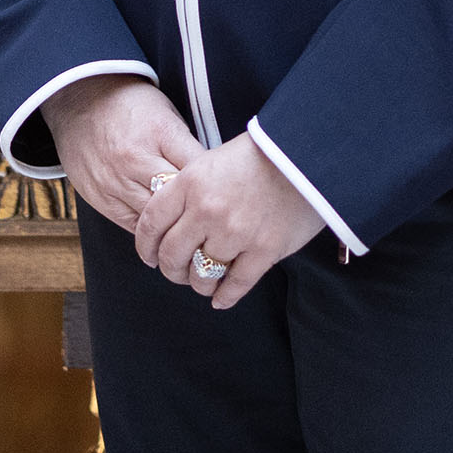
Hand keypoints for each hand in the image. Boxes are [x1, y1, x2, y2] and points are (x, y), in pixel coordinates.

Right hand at [45, 75, 202, 232]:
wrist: (79, 101)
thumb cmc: (132, 106)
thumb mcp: (167, 114)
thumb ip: (186, 146)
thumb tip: (213, 178)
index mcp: (160, 132)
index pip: (198, 169)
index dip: (216, 185)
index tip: (226, 196)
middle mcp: (136, 159)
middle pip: (177, 199)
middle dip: (196, 211)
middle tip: (213, 222)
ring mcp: (115, 181)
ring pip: (154, 219)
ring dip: (173, 226)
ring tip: (192, 234)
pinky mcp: (99, 197)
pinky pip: (132, 225)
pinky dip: (150, 230)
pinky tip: (164, 232)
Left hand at [133, 134, 322, 308]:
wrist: (307, 152)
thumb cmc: (263, 153)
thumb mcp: (214, 159)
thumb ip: (192, 188)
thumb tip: (175, 218)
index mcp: (190, 183)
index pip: (150, 223)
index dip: (145, 246)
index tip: (149, 256)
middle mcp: (207, 210)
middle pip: (172, 255)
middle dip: (170, 270)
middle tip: (175, 272)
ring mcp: (235, 232)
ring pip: (201, 275)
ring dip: (198, 284)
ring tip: (202, 284)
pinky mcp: (264, 250)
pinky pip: (235, 285)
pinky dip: (225, 296)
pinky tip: (220, 299)